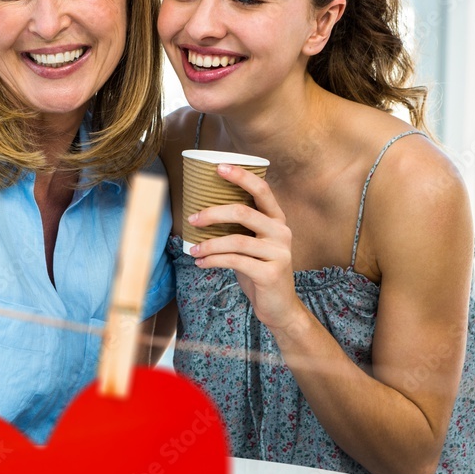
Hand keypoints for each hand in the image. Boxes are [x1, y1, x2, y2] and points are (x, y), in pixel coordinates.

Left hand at [185, 164, 303, 330]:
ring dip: (208, 244)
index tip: (218, 167)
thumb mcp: (251, 245)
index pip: (262, 190)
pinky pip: (235, 261)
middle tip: (192, 219)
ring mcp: (279, 253)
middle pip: (243, 212)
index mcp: (277, 219)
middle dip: (213, 213)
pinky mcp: (271, 273)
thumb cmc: (258, 270)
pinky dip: (213, 261)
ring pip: (236, 240)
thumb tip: (201, 212)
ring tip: (193, 250)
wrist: (279, 306)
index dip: (241, 176)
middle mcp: (282, 232)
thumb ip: (238, 228)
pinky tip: (201, 263)